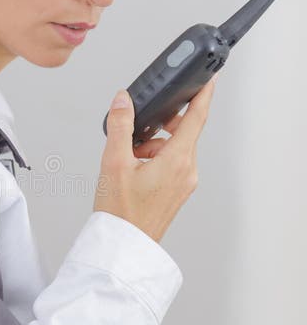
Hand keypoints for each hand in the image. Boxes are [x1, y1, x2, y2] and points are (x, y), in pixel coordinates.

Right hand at [93, 77, 217, 242]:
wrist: (122, 246)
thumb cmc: (120, 212)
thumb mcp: (114, 162)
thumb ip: (121, 126)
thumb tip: (124, 101)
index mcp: (177, 160)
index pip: (196, 118)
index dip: (204, 94)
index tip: (210, 78)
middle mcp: (187, 171)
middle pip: (182, 132)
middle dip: (161, 125)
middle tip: (138, 129)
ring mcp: (183, 183)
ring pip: (174, 148)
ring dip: (153, 144)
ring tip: (128, 158)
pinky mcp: (176, 192)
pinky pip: (171, 164)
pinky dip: (154, 158)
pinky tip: (134, 169)